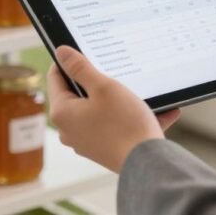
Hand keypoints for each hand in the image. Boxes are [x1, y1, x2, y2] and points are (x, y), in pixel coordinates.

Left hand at [47, 46, 181, 171]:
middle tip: (112, 68)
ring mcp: (86, 140)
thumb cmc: (124, 124)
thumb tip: (61, 52)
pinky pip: (115, 125)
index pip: (56, 77)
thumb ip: (80, 67)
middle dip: (96, 80)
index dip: (68, 61)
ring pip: (99, 109)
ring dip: (118, 97)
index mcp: (62, 112)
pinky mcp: (104, 148)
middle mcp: (69, 129)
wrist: (148, 163)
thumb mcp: (103, 87)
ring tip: (139, 88)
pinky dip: (131, 115)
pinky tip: (160, 108)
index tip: (83, 50)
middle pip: (76, 94)